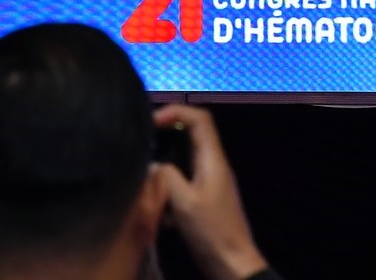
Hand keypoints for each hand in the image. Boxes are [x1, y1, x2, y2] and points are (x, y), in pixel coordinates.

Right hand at [154, 104, 267, 279]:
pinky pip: (183, 180)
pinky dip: (169, 186)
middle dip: (165, 134)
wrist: (233, 265)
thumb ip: (165, 175)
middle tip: (142, 141)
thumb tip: (152, 163)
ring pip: (184, 158)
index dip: (174, 111)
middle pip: (191, 134)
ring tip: (145, 173)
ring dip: (165, 163)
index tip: (151, 122)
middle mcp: (214, 166)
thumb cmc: (212, 231)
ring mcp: (211, 182)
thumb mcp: (184, 201)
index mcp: (213, 160)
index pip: (199, 118)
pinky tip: (159, 206)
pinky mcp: (205, 198)